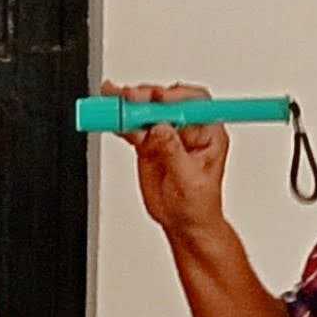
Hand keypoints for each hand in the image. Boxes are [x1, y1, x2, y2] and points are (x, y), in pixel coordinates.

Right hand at [101, 83, 228, 234]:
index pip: (195, 102)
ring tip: (111, 100)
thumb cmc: (198, 204)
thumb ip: (174, 152)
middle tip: (128, 98)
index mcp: (207, 133)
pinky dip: (119, 122)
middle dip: (146, 97)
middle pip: (166, 101)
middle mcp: (186, 128)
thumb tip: (161, 128)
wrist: (183, 221)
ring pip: (146, 111)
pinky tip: (110, 118)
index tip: (158, 98)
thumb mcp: (190, 180)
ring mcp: (165, 134)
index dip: (176, 95)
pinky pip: (132, 127)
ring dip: (128, 105)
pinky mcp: (147, 142)